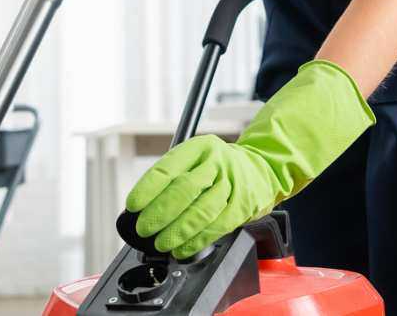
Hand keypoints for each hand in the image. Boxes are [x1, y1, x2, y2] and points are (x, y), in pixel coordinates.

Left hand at [125, 61, 372, 258]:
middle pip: (183, 189)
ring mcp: (232, 184)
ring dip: (176, 232)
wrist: (263, 168)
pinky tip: (182, 249)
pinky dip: (196, 242)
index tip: (133, 205)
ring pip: (201, 211)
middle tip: (144, 228)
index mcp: (199, 147)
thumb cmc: (219, 167)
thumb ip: (172, 176)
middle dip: (159, 213)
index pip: (168, 167)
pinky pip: (216, 228)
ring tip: (160, 243)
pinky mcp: (243, 206)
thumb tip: (141, 206)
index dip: (147, 189)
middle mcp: (216, 162)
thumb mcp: (197, 159)